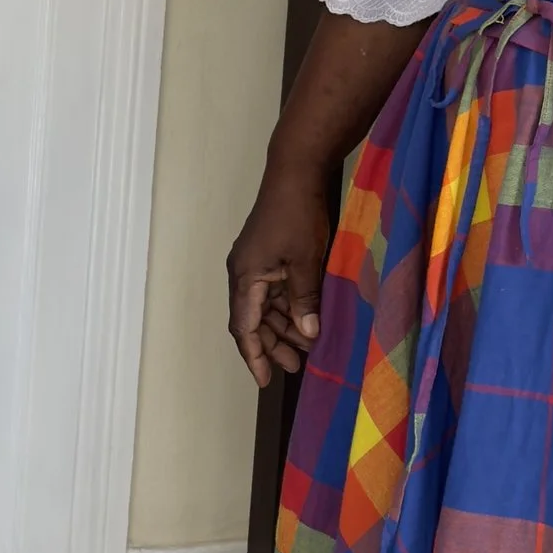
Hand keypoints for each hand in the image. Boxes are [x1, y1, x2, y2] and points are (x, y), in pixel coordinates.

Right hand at [227, 163, 335, 383]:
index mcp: (245, 278)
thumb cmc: (298, 214)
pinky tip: (308, 320)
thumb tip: (308, 336)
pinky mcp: (269, 256)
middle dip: (272, 346)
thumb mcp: (305, 262)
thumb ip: (304, 301)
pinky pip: (275, 292)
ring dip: (284, 328)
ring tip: (307, 348)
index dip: (254, 357)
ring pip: (265, 308)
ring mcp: (256, 265)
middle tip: (297, 366)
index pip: (244, 328)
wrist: (296, 172)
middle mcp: (244, 274)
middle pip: (253, 322)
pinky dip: (290, 309)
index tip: (265, 381)